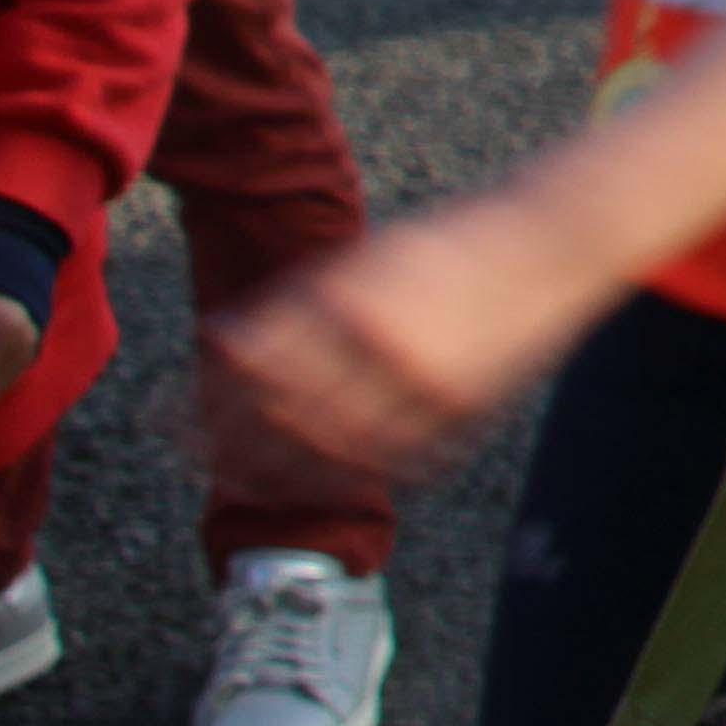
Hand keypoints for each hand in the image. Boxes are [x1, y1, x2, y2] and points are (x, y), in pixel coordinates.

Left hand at [217, 199, 619, 481]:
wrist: (556, 243)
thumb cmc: (454, 242)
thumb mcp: (368, 256)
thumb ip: (300, 303)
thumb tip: (223, 346)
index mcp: (352, 301)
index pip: (249, 369)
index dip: (201, 402)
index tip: (170, 417)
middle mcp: (385, 347)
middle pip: (279, 420)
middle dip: (225, 448)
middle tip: (193, 459)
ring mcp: (428, 386)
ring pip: (330, 455)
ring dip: (277, 476)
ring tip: (244, 484)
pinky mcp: (464, 414)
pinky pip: (391, 464)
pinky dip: (347, 478)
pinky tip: (319, 481)